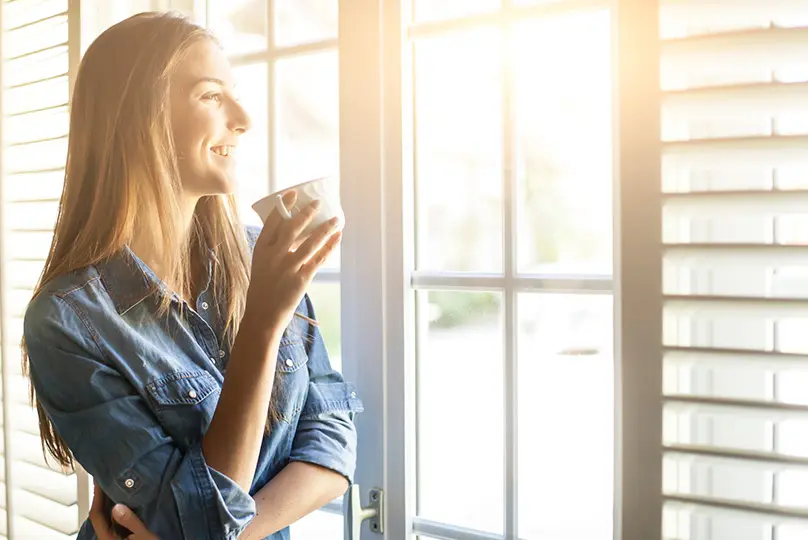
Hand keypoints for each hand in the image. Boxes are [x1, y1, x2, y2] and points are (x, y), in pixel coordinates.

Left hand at [90, 481, 158, 539]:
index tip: (99, 480)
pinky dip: (117, 506)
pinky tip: (124, 498)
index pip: (97, 514)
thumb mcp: (144, 536)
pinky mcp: (122, 535)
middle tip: (105, 477)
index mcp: (108, 538)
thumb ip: (131, 522)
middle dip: (102, 496)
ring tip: (114, 483)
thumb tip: (117, 506)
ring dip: (109, 500)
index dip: (97, 496)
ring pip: (107, 515)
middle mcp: (108, 537)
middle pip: (100, 514)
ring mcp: (115, 536)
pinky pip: (115, 518)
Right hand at [245, 190, 341, 330]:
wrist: (263, 316)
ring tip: (336, 218)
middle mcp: (274, 256)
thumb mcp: (261, 264)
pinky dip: (330, 246)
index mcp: (261, 250)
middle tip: (317, 202)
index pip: (272, 221)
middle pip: (293, 227)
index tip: (292, 194)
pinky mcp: (302, 278)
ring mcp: (289, 267)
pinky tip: (337, 237)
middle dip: (307, 212)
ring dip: (325, 227)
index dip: (283, 206)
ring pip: (311, 241)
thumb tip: (291, 230)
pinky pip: (319, 258)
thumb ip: (273, 248)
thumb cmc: (262, 289)